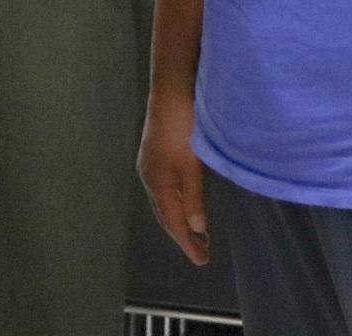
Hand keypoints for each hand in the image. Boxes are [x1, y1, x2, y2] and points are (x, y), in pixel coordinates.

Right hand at [137, 94, 209, 265]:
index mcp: (157, 182)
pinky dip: (177, 203)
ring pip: (164, 201)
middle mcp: (149, 176)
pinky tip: (187, 202)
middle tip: (203, 251)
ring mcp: (150, 164)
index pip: (172, 221)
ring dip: (180, 219)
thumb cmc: (184, 128)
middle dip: (182, 234)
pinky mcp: (155, 154)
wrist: (171, 91)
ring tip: (198, 232)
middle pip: (165, 214)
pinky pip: (165, 189)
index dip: (187, 242)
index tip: (202, 261)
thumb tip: (197, 228)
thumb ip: (194, 198)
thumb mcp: (193, 165)